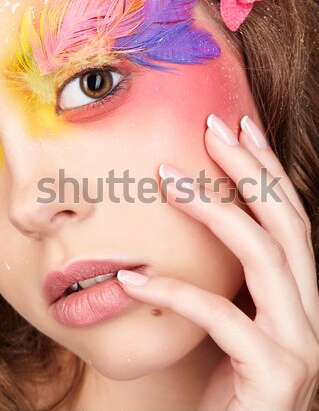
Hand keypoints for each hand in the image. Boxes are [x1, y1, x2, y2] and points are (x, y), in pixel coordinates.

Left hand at [117, 113, 318, 410]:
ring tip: (166, 179)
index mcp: (303, 298)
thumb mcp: (233, 325)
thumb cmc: (231, 389)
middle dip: (251, 169)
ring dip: (214, 209)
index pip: (292, 220)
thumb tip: (199, 229)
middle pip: (287, 224)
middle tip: (212, 128)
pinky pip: (222, 318)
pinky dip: (175, 294)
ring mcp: (301, 346)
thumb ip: (232, 284)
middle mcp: (314, 314)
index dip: (270, 170)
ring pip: (264, 256)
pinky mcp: (274, 376)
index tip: (241, 129)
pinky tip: (131, 281)